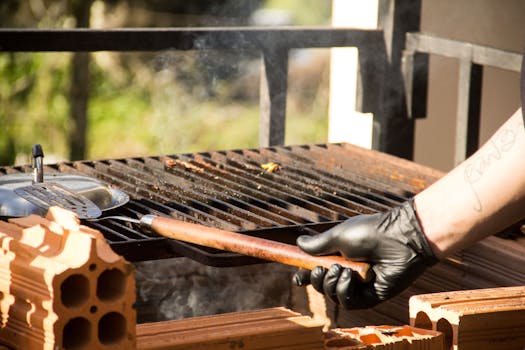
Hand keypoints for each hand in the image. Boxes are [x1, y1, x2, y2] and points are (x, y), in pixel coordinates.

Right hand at [293, 200, 437, 308]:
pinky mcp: (370, 297)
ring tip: (341, 269)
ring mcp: (359, 285)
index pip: (318, 270)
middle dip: (316, 279)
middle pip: (322, 285)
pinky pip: (348, 302)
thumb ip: (318, 245)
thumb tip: (299, 243)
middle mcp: (348, 271)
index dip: (306, 275)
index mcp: (340, 256)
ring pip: (332, 295)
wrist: (399, 239)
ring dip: (330, 284)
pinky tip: (349, 277)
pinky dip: (343, 290)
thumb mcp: (338, 236)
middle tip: (321, 268)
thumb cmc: (370, 232)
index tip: (297, 277)